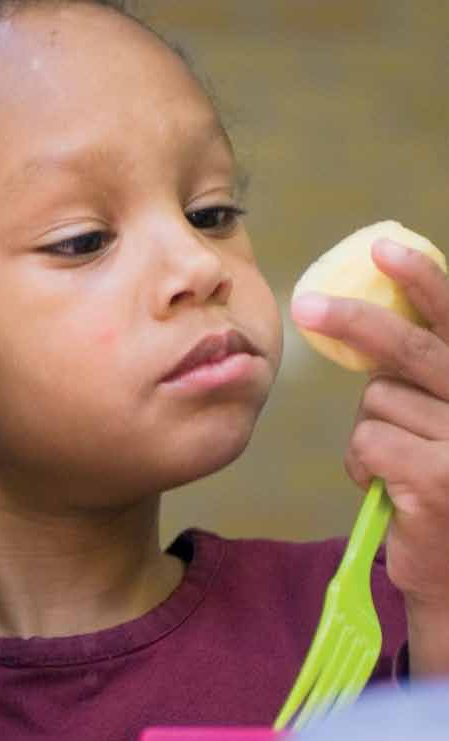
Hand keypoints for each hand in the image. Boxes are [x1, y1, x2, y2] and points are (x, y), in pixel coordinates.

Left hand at [291, 237, 448, 610]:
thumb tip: (363, 325)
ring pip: (376, 404)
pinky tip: (385, 488)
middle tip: (306, 306)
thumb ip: (422, 378)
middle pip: (409, 350)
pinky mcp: (438, 478)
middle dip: (353, 323)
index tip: (385, 247)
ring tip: (394, 466)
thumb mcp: (441, 425)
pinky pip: (366, 443)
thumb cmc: (440, 493)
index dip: (422, 280)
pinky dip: (360, 464)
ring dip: (368, 433)